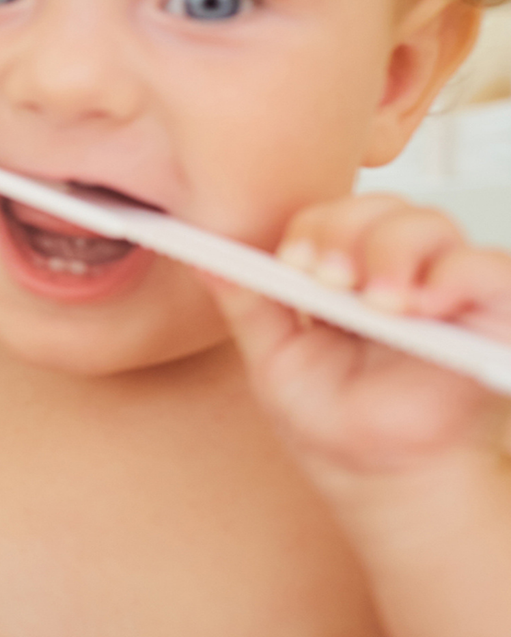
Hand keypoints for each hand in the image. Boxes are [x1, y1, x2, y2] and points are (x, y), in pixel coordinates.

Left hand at [208, 193, 510, 475]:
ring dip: (394, 250)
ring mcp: (445, 289)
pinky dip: (456, 274)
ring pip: (431, 225)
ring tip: (378, 301)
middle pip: (381, 209)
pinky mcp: (492, 313)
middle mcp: (398, 271)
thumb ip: (248, 305)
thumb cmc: (332, 423)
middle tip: (331, 277)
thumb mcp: (274, 359)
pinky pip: (489, 269)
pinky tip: (423, 303)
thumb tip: (204, 259)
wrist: (379, 478)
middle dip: (348, 232)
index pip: (333, 216)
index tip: (293, 261)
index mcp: (346, 273)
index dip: (313, 227)